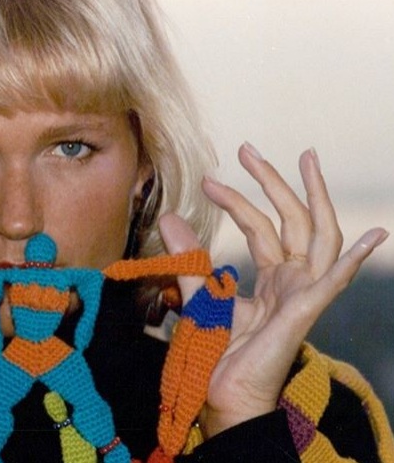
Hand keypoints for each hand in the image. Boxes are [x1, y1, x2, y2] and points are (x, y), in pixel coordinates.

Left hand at [160, 143, 387, 437]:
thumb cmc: (216, 352)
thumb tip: (170, 216)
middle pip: (292, 219)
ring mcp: (302, 295)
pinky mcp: (303, 313)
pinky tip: (373, 236)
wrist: (220, 392)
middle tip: (249, 149)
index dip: (239, 199)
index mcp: (273, 277)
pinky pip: (333, 283)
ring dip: (315, 197)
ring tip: (307, 160)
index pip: (262, 225)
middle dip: (274, 181)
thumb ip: (189, 259)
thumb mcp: (198, 295)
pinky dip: (353, 260)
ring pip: (318, 236)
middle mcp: (293, 280)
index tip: (209, 180)